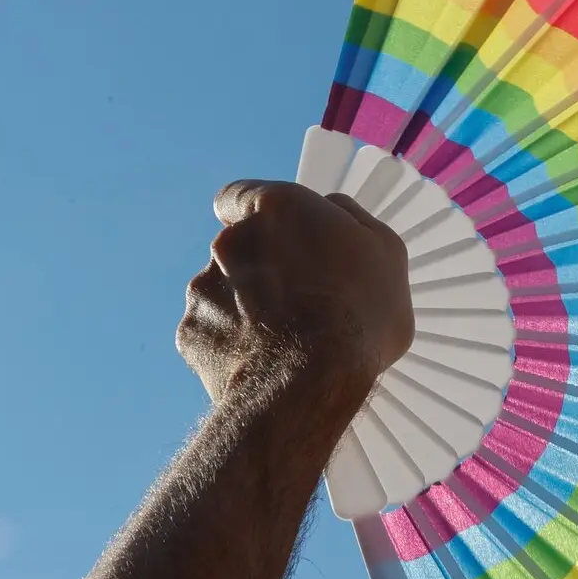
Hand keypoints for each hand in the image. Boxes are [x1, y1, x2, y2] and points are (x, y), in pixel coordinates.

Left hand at [177, 180, 413, 406]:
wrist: (311, 382)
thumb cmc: (359, 314)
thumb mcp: (385, 253)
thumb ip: (351, 219)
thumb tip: (332, 210)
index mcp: (276, 208)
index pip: (241, 195)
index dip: (255, 218)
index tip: (273, 241)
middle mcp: (230, 240)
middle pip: (235, 249)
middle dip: (257, 270)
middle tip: (294, 303)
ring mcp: (204, 286)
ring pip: (221, 292)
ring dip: (243, 309)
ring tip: (282, 342)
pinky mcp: (191, 332)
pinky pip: (212, 333)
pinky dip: (231, 345)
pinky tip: (261, 362)